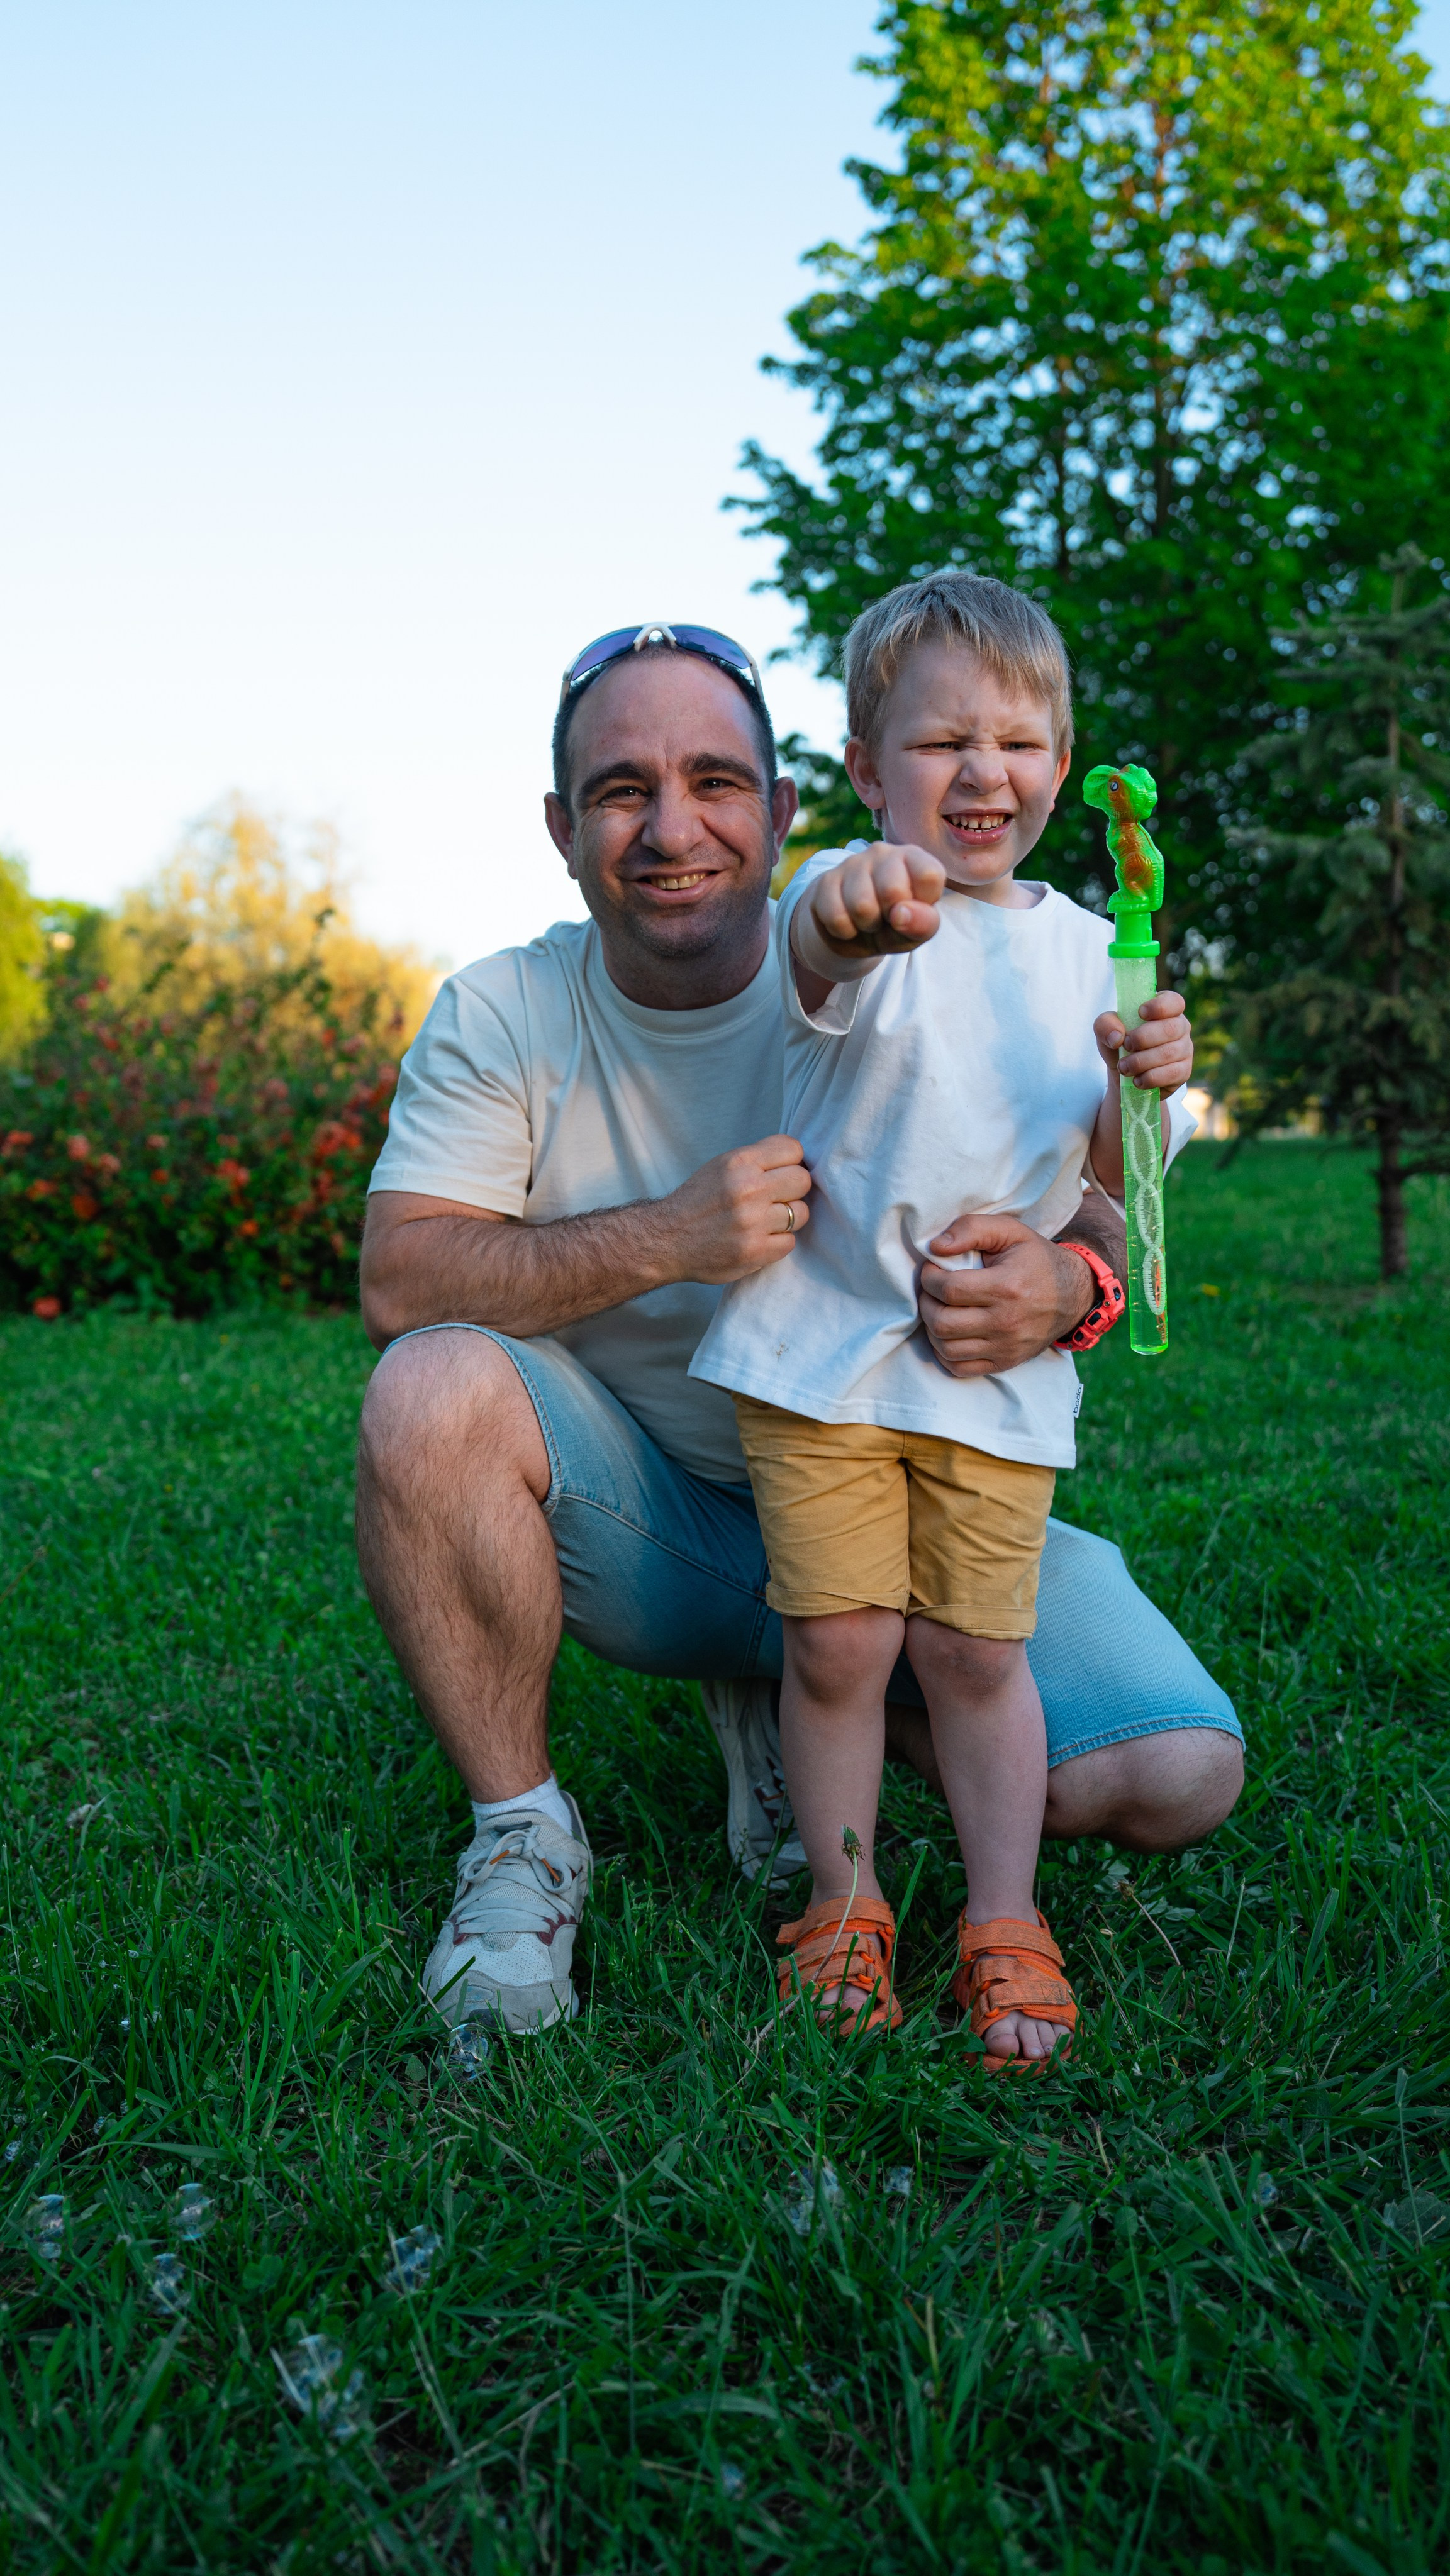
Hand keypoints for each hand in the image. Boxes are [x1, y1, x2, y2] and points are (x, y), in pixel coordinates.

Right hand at [660, 1135, 811, 1284]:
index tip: (780, 1172)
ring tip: (766, 1220)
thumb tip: (797, 1160)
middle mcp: (747, 1189)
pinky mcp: (755, 1251)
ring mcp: (753, 1222)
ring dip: (787, 1218)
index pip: (793, 1149)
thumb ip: (757, 1160)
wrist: (665, 1240)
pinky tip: (759, 1239)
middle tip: (776, 1198)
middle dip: (792, 1189)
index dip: (790, 1161)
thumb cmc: (698, 1201)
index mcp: (739, 1162)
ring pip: (801, 1213)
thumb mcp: (721, 1166)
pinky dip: (777, 1242)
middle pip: (802, 1180)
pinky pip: (789, 1242)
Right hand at [803, 843, 945, 958]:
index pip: (929, 874)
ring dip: (865, 925)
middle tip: (886, 917)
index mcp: (914, 858)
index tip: (914, 909)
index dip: (923, 903)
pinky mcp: (826, 879)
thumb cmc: (895, 926)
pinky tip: (848, 921)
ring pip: (861, 905)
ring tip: (868, 920)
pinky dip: (844, 930)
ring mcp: (852, 863)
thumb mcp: (919, 931)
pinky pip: (836, 916)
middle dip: (889, 917)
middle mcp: (883, 852)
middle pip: (892, 890)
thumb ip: (923, 923)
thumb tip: (901, 913)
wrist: (852, 932)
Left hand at [918, 1215, 1094, 1378]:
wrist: (1074, 1294)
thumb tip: (935, 1246)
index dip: (929, 1278)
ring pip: (946, 1348)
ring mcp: (1006, 1347)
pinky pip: (960, 1368)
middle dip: (927, 1303)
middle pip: (942, 1322)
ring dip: (932, 1328)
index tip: (933, 1269)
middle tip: (932, 1290)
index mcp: (1007, 1287)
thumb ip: (971, 1229)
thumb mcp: (1009, 1231)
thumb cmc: (1036, 1259)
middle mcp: (1006, 1322)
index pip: (948, 1290)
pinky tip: (949, 1333)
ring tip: (940, 1309)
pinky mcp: (1006, 1362)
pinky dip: (945, 1353)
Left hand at [1094, 988, 1192, 1093]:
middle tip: (1125, 1046)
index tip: (1140, 1013)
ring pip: (1168, 1053)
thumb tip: (1117, 1037)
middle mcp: (1180, 1027)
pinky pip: (1171, 1074)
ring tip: (1124, 1067)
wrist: (1124, 1076)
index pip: (1174, 1001)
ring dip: (1141, 1061)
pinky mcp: (1184, 1071)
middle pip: (1170, 1028)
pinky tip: (1137, 1080)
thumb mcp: (1106, 1031)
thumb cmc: (1120, 1045)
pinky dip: (1150, 1078)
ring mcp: (1185, 1049)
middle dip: (1142, 1038)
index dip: (1159, 1006)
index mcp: (1165, 1010)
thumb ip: (1105, 1025)